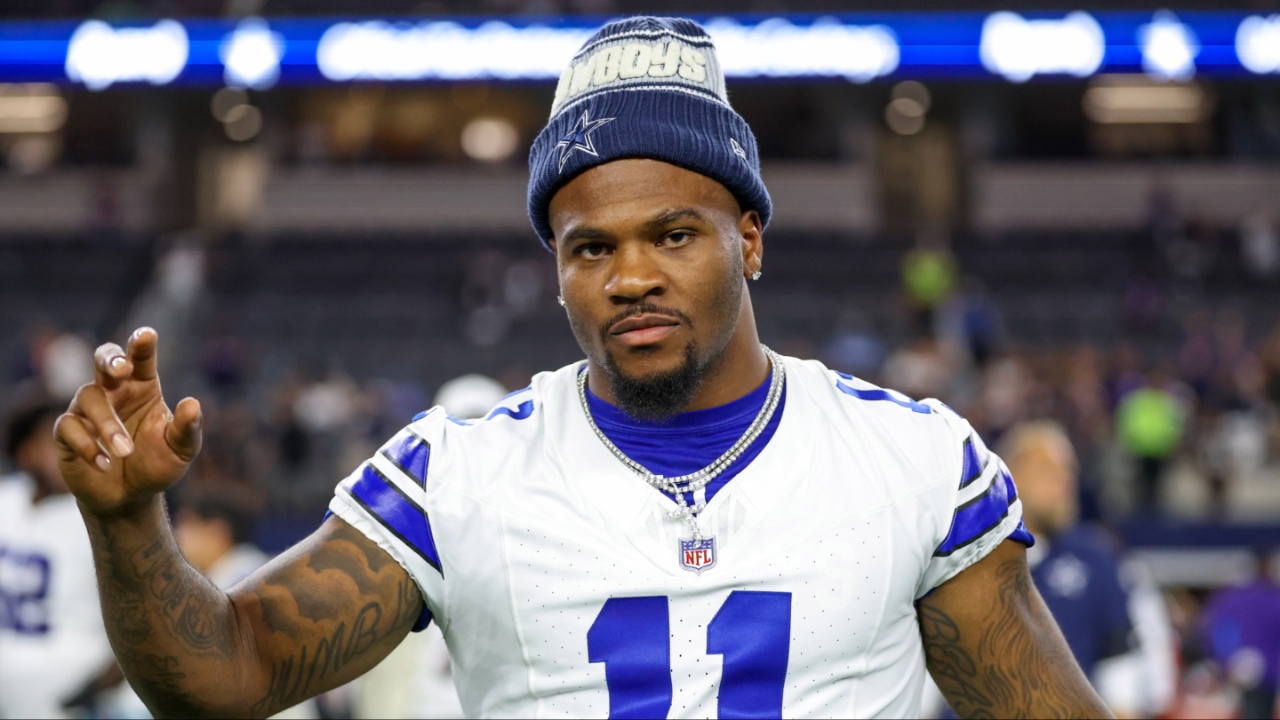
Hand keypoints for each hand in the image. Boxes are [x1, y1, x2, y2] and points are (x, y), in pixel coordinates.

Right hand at [54, 327, 201, 515]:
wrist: (130, 498)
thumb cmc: (157, 465)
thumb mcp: (180, 450)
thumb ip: (187, 429)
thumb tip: (193, 404)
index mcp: (143, 388)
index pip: (142, 360)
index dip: (142, 345)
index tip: (147, 335)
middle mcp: (114, 393)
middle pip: (104, 360)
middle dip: (110, 358)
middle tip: (121, 368)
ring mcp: (87, 410)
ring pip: (88, 396)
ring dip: (107, 423)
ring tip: (124, 451)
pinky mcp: (67, 433)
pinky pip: (68, 426)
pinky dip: (88, 445)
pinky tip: (105, 464)